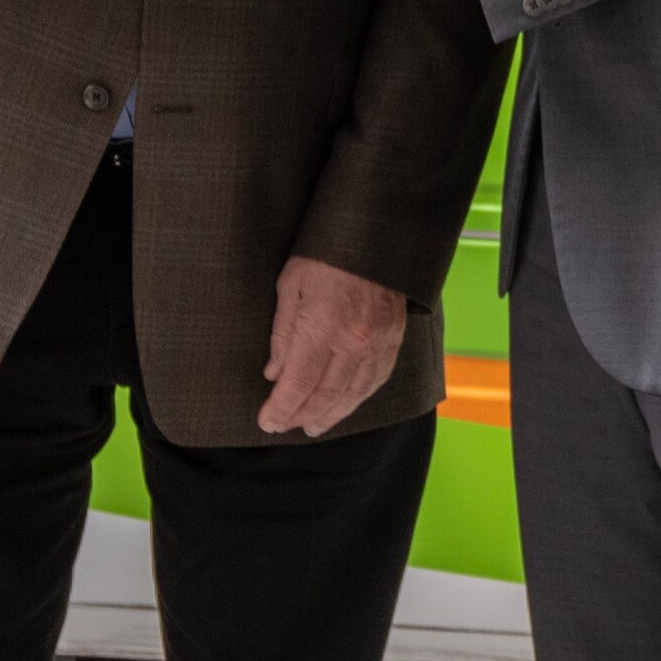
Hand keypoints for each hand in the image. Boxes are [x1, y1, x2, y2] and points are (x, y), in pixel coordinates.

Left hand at [259, 253, 407, 437]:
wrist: (375, 233)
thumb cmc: (325, 254)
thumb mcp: (290, 286)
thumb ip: (282, 334)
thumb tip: (274, 373)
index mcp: (321, 328)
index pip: (297, 385)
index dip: (281, 409)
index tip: (267, 422)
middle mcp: (352, 343)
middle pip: (324, 396)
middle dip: (300, 416)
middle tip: (284, 427)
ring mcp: (377, 343)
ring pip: (352, 395)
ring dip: (331, 415)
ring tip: (313, 426)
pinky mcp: (393, 339)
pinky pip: (376, 380)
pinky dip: (358, 398)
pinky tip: (346, 404)